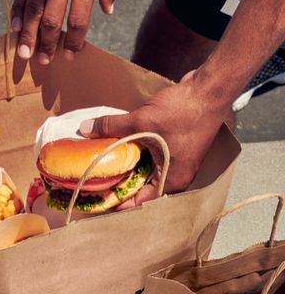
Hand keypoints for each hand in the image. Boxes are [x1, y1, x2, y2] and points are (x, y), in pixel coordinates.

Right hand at [12, 0, 130, 63]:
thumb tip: (105, 11)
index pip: (78, 19)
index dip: (74, 41)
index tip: (71, 54)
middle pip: (51, 19)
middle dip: (46, 44)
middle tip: (42, 63)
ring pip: (33, 7)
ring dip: (28, 33)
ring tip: (23, 53)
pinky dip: (18, 9)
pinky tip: (14, 26)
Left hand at [78, 71, 230, 208]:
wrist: (209, 90)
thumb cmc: (183, 112)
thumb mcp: (141, 121)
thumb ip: (111, 127)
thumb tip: (84, 129)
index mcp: (172, 180)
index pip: (140, 202)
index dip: (117, 202)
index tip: (96, 201)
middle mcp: (176, 175)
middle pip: (141, 188)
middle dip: (117, 185)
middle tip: (92, 183)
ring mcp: (177, 161)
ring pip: (145, 171)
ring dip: (125, 167)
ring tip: (100, 165)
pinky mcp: (175, 147)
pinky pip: (150, 157)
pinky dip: (135, 154)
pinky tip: (117, 147)